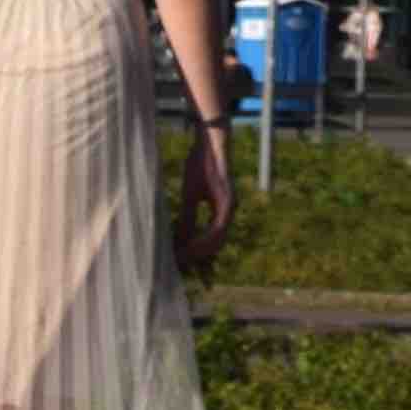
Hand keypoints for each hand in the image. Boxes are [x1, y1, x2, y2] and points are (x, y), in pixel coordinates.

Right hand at [176, 123, 233, 272]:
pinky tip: (192, 244)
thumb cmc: (200, 165)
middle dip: (198, 258)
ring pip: (218, 239)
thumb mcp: (190, 196)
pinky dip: (205, 238)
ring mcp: (231, 206)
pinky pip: (218, 227)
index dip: (197, 253)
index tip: (181, 262)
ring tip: (183, 259)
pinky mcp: (228, 201)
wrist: (209, 142)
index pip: (212, 240)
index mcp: (222, 211)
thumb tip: (179, 241)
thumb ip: (187, 219)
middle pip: (216, 245)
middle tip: (180, 267)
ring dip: (200, 251)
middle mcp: (229, 211)